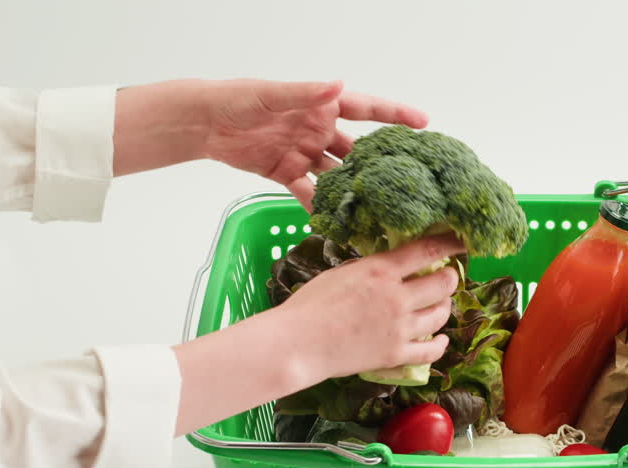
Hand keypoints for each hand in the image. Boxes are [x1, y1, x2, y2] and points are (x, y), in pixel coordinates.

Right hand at [171, 234, 463, 435]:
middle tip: (446, 277)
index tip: (462, 239)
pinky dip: (440, 343)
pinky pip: (432, 349)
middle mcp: (397, 297)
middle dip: (449, 278)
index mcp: (380, 270)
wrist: (298, 343)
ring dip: (443, 307)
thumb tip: (389, 265)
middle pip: (444, 283)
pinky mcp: (396, 354)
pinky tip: (440, 338)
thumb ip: (371, 269)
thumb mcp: (342, 272)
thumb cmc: (310, 305)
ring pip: (441, 314)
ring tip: (438, 304)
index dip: (451, 242)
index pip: (428, 249)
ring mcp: (400, 328)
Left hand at [201, 80, 427, 210]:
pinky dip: (322, 207)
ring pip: (338, 174)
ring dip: (354, 190)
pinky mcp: (287, 174)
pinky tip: (338, 222)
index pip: (366, 108)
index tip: (424, 122)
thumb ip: (306, 93)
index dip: (395, 114)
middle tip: (407, 180)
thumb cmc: (235, 98)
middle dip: (381, 163)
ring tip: (377, 208)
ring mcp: (305, 153)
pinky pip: (311, 193)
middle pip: (357, 148)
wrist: (203, 122)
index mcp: (321, 104)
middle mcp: (319, 129)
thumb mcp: (270, 93)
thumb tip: (338, 84)